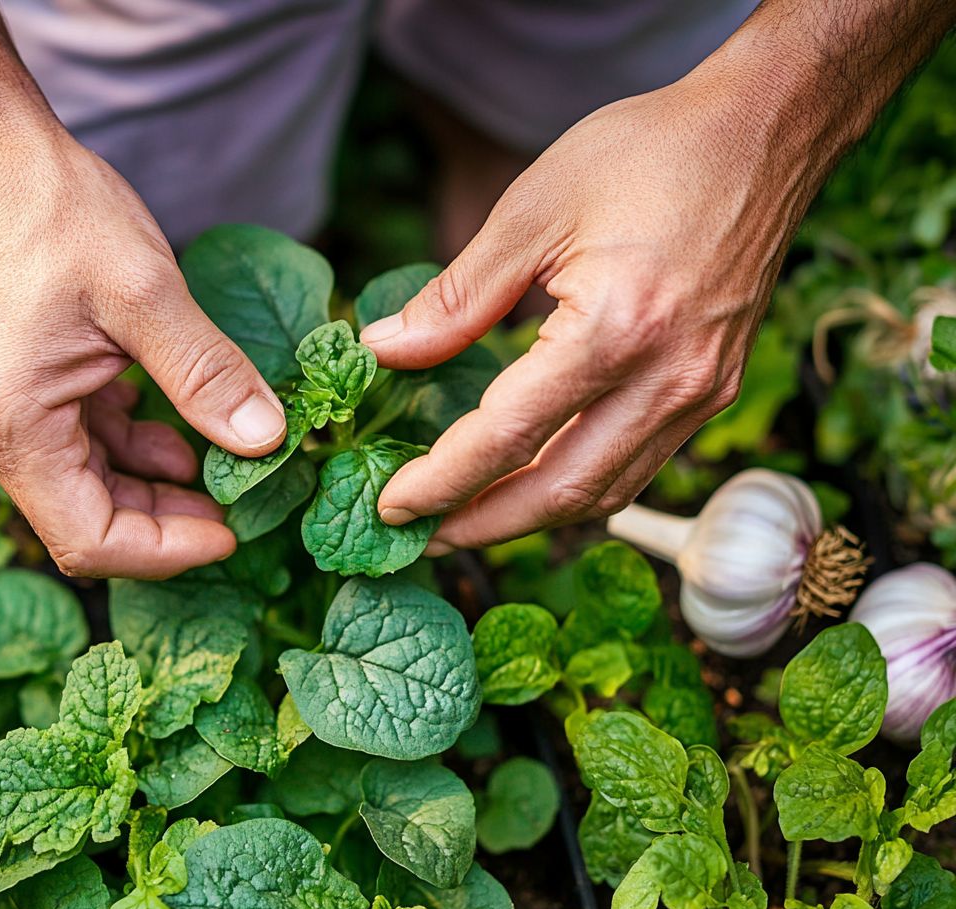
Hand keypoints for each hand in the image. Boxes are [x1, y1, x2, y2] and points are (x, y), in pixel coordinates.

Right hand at [0, 133, 285, 577]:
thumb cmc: (46, 209)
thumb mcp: (144, 294)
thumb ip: (206, 375)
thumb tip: (267, 439)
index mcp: (12, 426)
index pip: (89, 539)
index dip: (165, 551)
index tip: (232, 536)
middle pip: (88, 518)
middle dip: (168, 520)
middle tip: (242, 507)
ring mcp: (6, 407)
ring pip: (88, 480)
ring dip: (156, 483)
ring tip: (226, 468)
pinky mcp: (22, 380)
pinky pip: (82, 437)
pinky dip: (135, 442)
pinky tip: (183, 430)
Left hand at [361, 77, 808, 551]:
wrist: (762, 133)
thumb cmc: (646, 153)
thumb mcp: (531, 209)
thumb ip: (457, 296)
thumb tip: (384, 351)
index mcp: (618, 327)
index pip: (510, 433)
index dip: (443, 479)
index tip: (393, 506)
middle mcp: (670, 377)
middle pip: (562, 490)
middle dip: (484, 525)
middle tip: (423, 536)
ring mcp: (703, 391)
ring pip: (607, 491)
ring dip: (533, 518)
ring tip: (468, 521)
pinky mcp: (716, 389)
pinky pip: (641, 465)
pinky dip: (582, 489)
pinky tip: (538, 484)